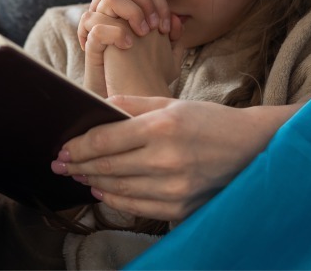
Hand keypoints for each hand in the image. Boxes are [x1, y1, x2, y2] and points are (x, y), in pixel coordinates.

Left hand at [50, 96, 301, 220]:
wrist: (252, 149)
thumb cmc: (209, 120)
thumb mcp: (172, 102)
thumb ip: (133, 104)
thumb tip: (99, 107)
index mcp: (163, 127)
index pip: (106, 140)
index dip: (78, 146)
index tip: (61, 147)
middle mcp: (167, 160)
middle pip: (107, 166)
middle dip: (77, 165)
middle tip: (58, 163)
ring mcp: (174, 188)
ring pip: (118, 189)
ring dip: (92, 181)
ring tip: (77, 174)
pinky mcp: (181, 208)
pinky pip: (137, 207)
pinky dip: (115, 199)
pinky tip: (102, 189)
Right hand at [79, 0, 182, 95]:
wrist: (129, 103)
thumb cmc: (146, 80)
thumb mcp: (167, 58)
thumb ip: (173, 38)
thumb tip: (177, 20)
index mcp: (132, 13)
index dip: (158, 1)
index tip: (166, 28)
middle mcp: (116, 14)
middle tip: (153, 26)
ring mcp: (101, 26)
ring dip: (130, 9)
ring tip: (141, 33)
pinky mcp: (90, 44)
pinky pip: (96, 23)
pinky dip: (115, 31)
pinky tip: (128, 46)